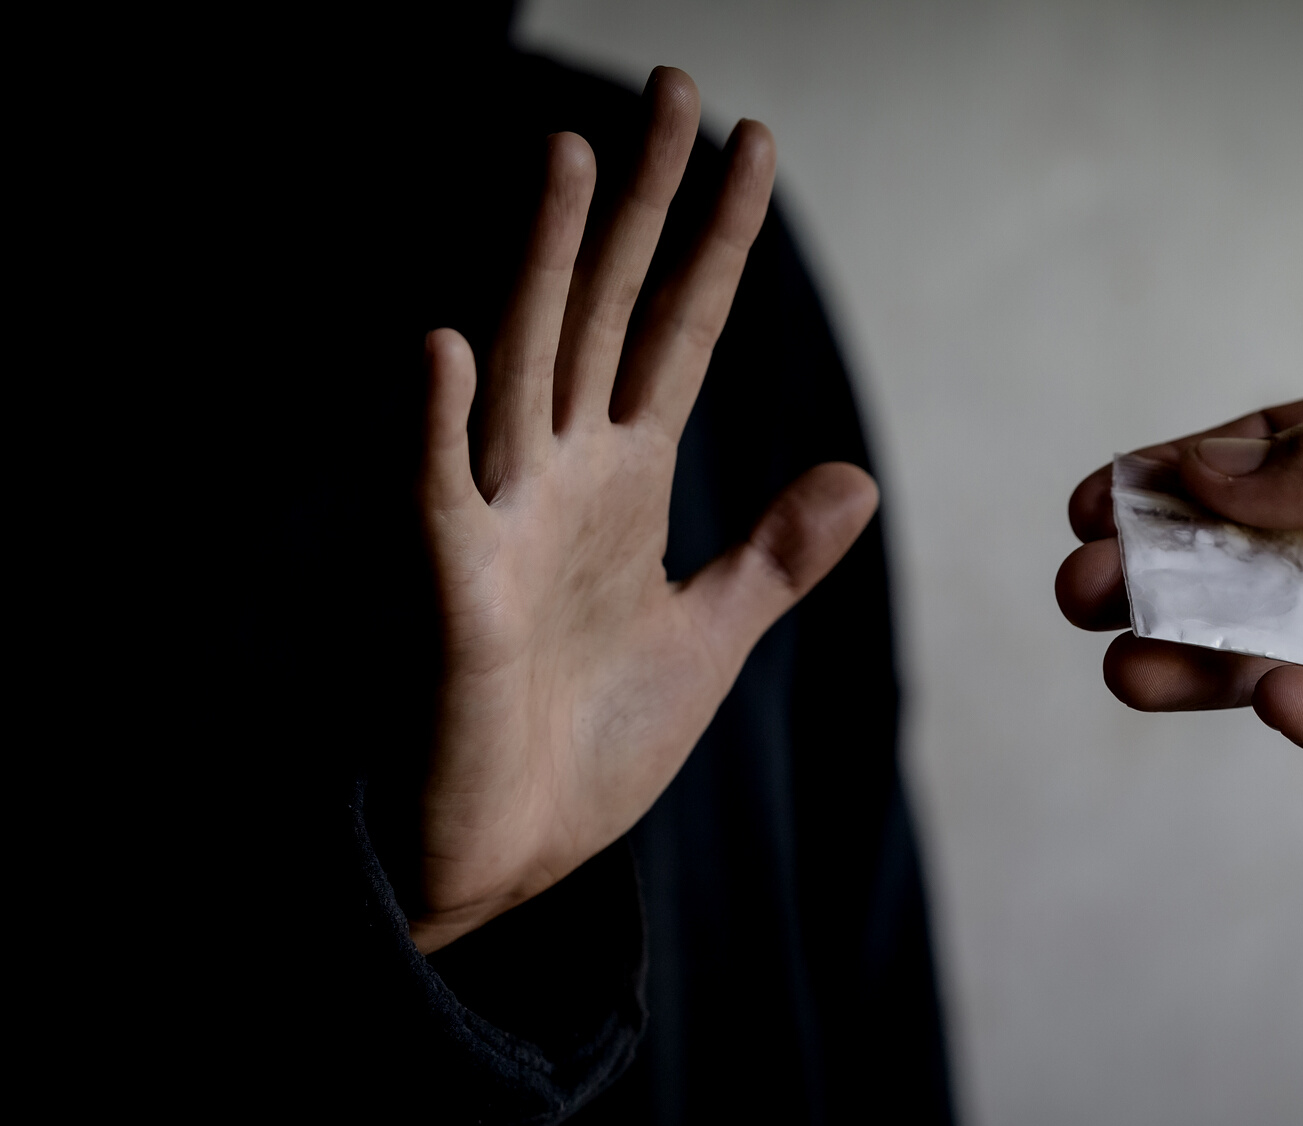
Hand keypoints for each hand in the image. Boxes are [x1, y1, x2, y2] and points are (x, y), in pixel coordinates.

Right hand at [413, 70, 877, 951]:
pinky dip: (436, 425)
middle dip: (640, 204)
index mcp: (625, 482)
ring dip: (542, 266)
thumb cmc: (586, 746)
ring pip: (522, 367)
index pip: (678, 332)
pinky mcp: (449, 594)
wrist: (508, 853)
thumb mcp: (708, 638)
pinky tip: (444, 341)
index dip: (715, 242)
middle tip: (675, 86)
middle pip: (605, 311)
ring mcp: (502, 524)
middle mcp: (561, 477)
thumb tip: (857, 474)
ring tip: (569, 160)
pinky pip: (436, 495)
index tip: (751, 146)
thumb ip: (773, 556)